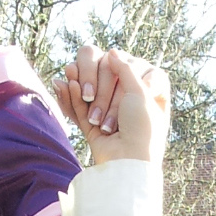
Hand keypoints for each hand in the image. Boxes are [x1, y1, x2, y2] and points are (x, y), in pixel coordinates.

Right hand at [54, 45, 170, 166]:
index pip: (139, 69)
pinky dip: (70, 96)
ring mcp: (111, 115)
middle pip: (110, 78)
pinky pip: (79, 108)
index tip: (144, 90)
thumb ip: (125, 68)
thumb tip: (111, 53)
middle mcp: (133, 104)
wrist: (127, 162)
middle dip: (105, 89)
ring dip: (83, 87)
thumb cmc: (141, 128)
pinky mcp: (93, 127)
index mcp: (152, 95)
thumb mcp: (140, 91)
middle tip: (110, 113)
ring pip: (93, 90)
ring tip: (71, 77)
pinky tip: (63, 84)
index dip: (133, 73)